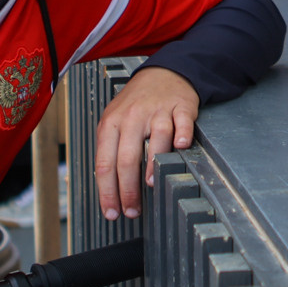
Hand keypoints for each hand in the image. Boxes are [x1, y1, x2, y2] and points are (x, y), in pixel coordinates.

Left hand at [91, 66, 199, 220]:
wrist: (163, 74)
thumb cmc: (136, 105)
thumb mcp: (115, 122)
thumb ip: (111, 150)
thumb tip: (109, 189)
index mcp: (111, 123)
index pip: (105, 163)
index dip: (107, 191)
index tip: (112, 212)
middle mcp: (132, 117)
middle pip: (127, 157)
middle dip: (128, 190)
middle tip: (132, 210)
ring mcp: (158, 111)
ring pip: (156, 140)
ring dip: (153, 165)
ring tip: (151, 186)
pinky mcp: (181, 107)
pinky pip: (183, 123)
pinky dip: (183, 136)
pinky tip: (181, 148)